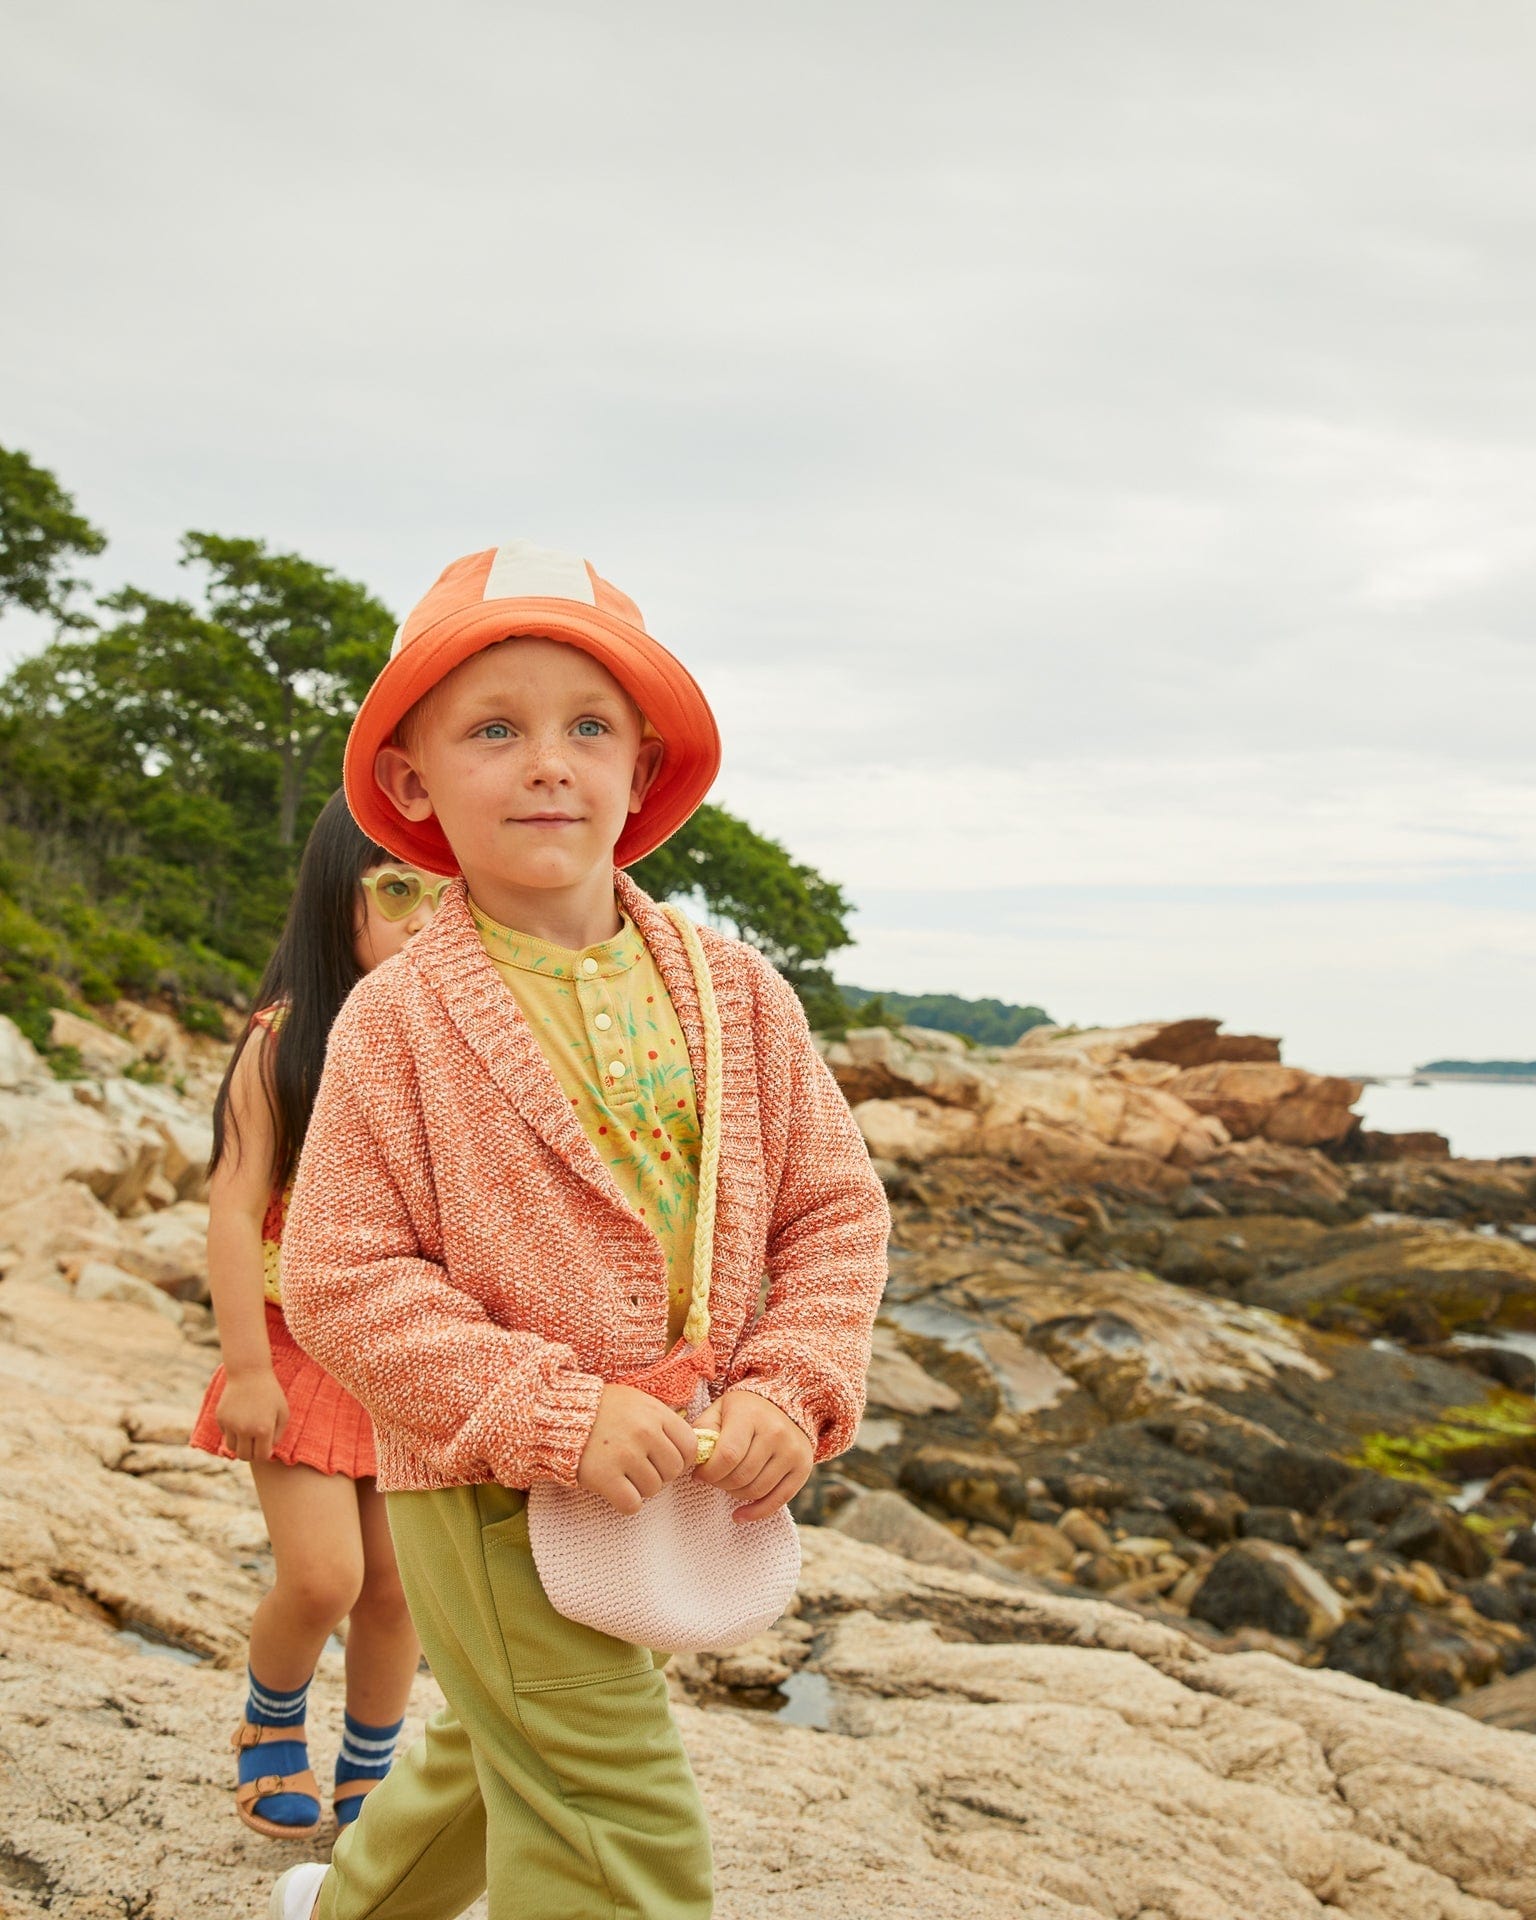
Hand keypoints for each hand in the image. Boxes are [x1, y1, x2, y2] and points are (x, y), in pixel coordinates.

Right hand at [216, 1368, 289, 1462]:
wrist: (249, 1372)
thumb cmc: (270, 1392)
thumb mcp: (283, 1412)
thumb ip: (278, 1435)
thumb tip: (268, 1452)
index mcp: (263, 1429)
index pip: (261, 1456)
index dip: (264, 1454)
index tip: (266, 1447)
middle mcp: (245, 1429)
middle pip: (244, 1456)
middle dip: (251, 1453)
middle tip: (255, 1444)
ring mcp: (231, 1424)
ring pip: (232, 1448)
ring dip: (240, 1445)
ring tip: (247, 1434)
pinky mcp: (220, 1418)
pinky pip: (225, 1434)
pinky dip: (232, 1432)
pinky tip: (239, 1420)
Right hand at [576, 1383, 696, 1515]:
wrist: (558, 1413)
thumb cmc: (602, 1408)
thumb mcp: (637, 1402)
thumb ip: (662, 1421)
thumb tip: (689, 1450)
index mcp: (655, 1413)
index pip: (690, 1447)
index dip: (681, 1458)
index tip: (665, 1460)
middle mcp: (644, 1433)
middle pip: (673, 1471)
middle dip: (660, 1474)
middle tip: (641, 1469)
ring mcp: (625, 1455)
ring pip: (653, 1489)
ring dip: (640, 1488)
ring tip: (624, 1474)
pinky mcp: (605, 1477)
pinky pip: (632, 1504)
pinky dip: (625, 1502)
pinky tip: (615, 1488)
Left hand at [692, 1390, 813, 1522]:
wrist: (787, 1402)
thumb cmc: (745, 1410)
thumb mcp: (720, 1409)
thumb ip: (703, 1431)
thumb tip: (692, 1460)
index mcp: (750, 1416)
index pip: (727, 1456)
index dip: (708, 1472)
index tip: (699, 1474)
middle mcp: (775, 1433)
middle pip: (741, 1476)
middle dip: (719, 1483)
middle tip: (713, 1478)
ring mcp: (791, 1451)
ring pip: (757, 1490)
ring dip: (735, 1494)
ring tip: (727, 1484)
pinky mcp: (802, 1468)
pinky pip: (778, 1500)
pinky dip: (756, 1513)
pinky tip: (739, 1515)